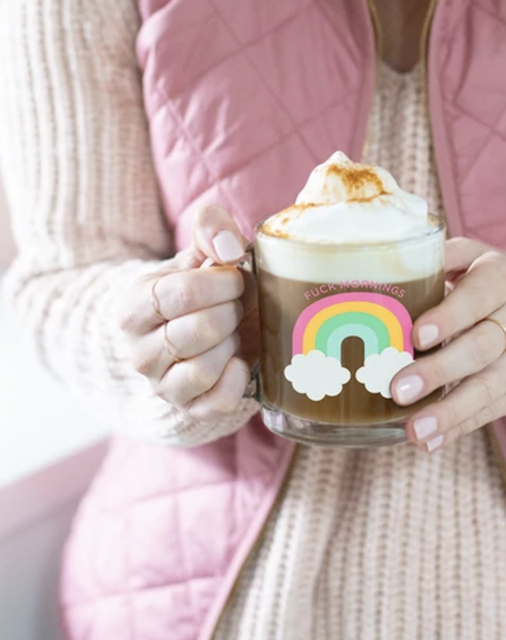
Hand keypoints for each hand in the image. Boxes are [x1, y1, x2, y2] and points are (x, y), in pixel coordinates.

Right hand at [117, 205, 257, 421]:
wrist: (194, 331)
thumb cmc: (200, 291)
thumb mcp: (199, 255)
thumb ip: (211, 230)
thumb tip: (230, 247)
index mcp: (133, 307)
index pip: (179, 294)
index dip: (220, 284)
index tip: (235, 278)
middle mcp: (138, 352)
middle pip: (199, 329)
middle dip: (230, 312)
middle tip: (235, 305)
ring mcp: (162, 385)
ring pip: (205, 367)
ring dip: (232, 343)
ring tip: (232, 331)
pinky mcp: (190, 409)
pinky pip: (219, 401)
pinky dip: (238, 378)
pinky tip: (239, 359)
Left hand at [391, 237, 505, 451]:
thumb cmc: (505, 283)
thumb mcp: (482, 257)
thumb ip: (444, 256)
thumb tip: (394, 263)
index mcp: (504, 281)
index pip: (477, 298)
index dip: (449, 317)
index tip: (418, 335)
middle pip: (479, 350)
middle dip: (438, 372)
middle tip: (398, 389)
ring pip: (486, 389)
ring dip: (448, 412)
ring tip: (414, 429)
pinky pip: (490, 412)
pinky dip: (459, 428)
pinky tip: (430, 442)